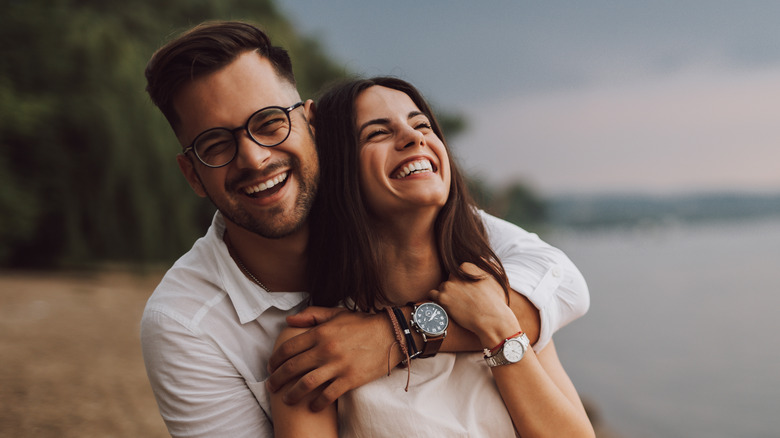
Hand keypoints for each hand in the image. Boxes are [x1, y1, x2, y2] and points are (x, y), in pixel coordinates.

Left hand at [267, 308, 399, 410]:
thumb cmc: (362, 324)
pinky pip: (328, 395)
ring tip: (287, 399)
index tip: (271, 367)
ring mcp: (338, 365)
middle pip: (292, 367)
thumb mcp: (336, 313)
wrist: (391, 334)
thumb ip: (312, 315)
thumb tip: (289, 320)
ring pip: (306, 384)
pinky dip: (317, 403)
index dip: (275, 360)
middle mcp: (326, 349)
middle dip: (277, 379)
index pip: (288, 348)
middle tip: (271, 386)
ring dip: (292, 394)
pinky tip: (312, 407)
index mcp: (320, 332)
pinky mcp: (350, 379)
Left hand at [429, 263, 518, 345]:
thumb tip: (480, 257)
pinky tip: (444, 304)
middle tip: (463, 297)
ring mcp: (448, 286)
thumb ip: (485, 266)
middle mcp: (456, 275)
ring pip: (442, 286)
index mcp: (468, 268)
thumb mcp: (494, 279)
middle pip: (451, 277)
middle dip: (455, 286)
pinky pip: (432, 294)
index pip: (460, 269)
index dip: (464, 279)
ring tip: (457, 303)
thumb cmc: (495, 301)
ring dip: (447, 293)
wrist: (491, 319)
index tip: (468, 288)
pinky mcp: (442, 299)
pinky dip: (436, 299)